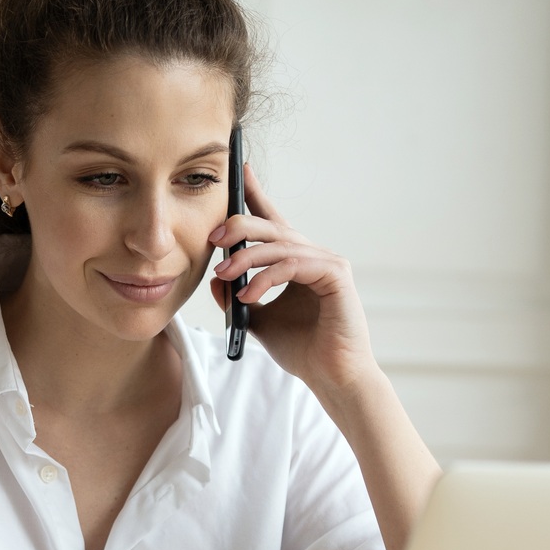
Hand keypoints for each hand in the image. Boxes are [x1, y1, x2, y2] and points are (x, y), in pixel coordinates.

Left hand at [208, 163, 376, 397]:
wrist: (331, 377)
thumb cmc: (303, 350)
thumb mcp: (258, 320)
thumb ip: (238, 297)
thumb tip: (216, 277)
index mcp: (295, 262)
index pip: (272, 221)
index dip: (254, 194)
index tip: (238, 172)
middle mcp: (313, 256)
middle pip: (273, 226)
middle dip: (239, 226)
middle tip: (214, 237)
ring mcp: (327, 263)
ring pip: (281, 244)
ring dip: (247, 257)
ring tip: (225, 273)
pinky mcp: (336, 276)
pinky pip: (295, 265)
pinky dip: (268, 278)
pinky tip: (249, 295)